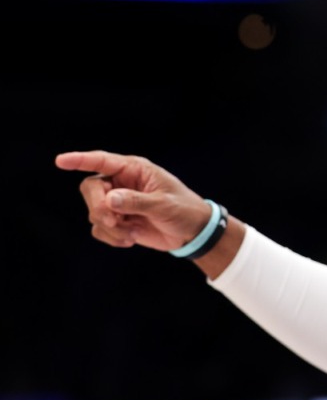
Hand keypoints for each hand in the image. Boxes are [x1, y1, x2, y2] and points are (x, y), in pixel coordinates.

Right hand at [55, 150, 211, 251]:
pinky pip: (99, 229)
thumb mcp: (164, 205)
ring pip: (94, 212)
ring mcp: (117, 202)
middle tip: (115, 221)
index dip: (80, 160)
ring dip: (111, 227)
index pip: (102, 161)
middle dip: (99, 207)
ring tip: (134, 232)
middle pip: (90, 188)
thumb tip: (109, 199)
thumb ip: (136, 201)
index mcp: (134, 170)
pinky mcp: (117, 221)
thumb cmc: (183, 210)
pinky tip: (131, 239)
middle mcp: (121, 183)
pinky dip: (112, 237)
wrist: (191, 232)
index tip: (60, 161)